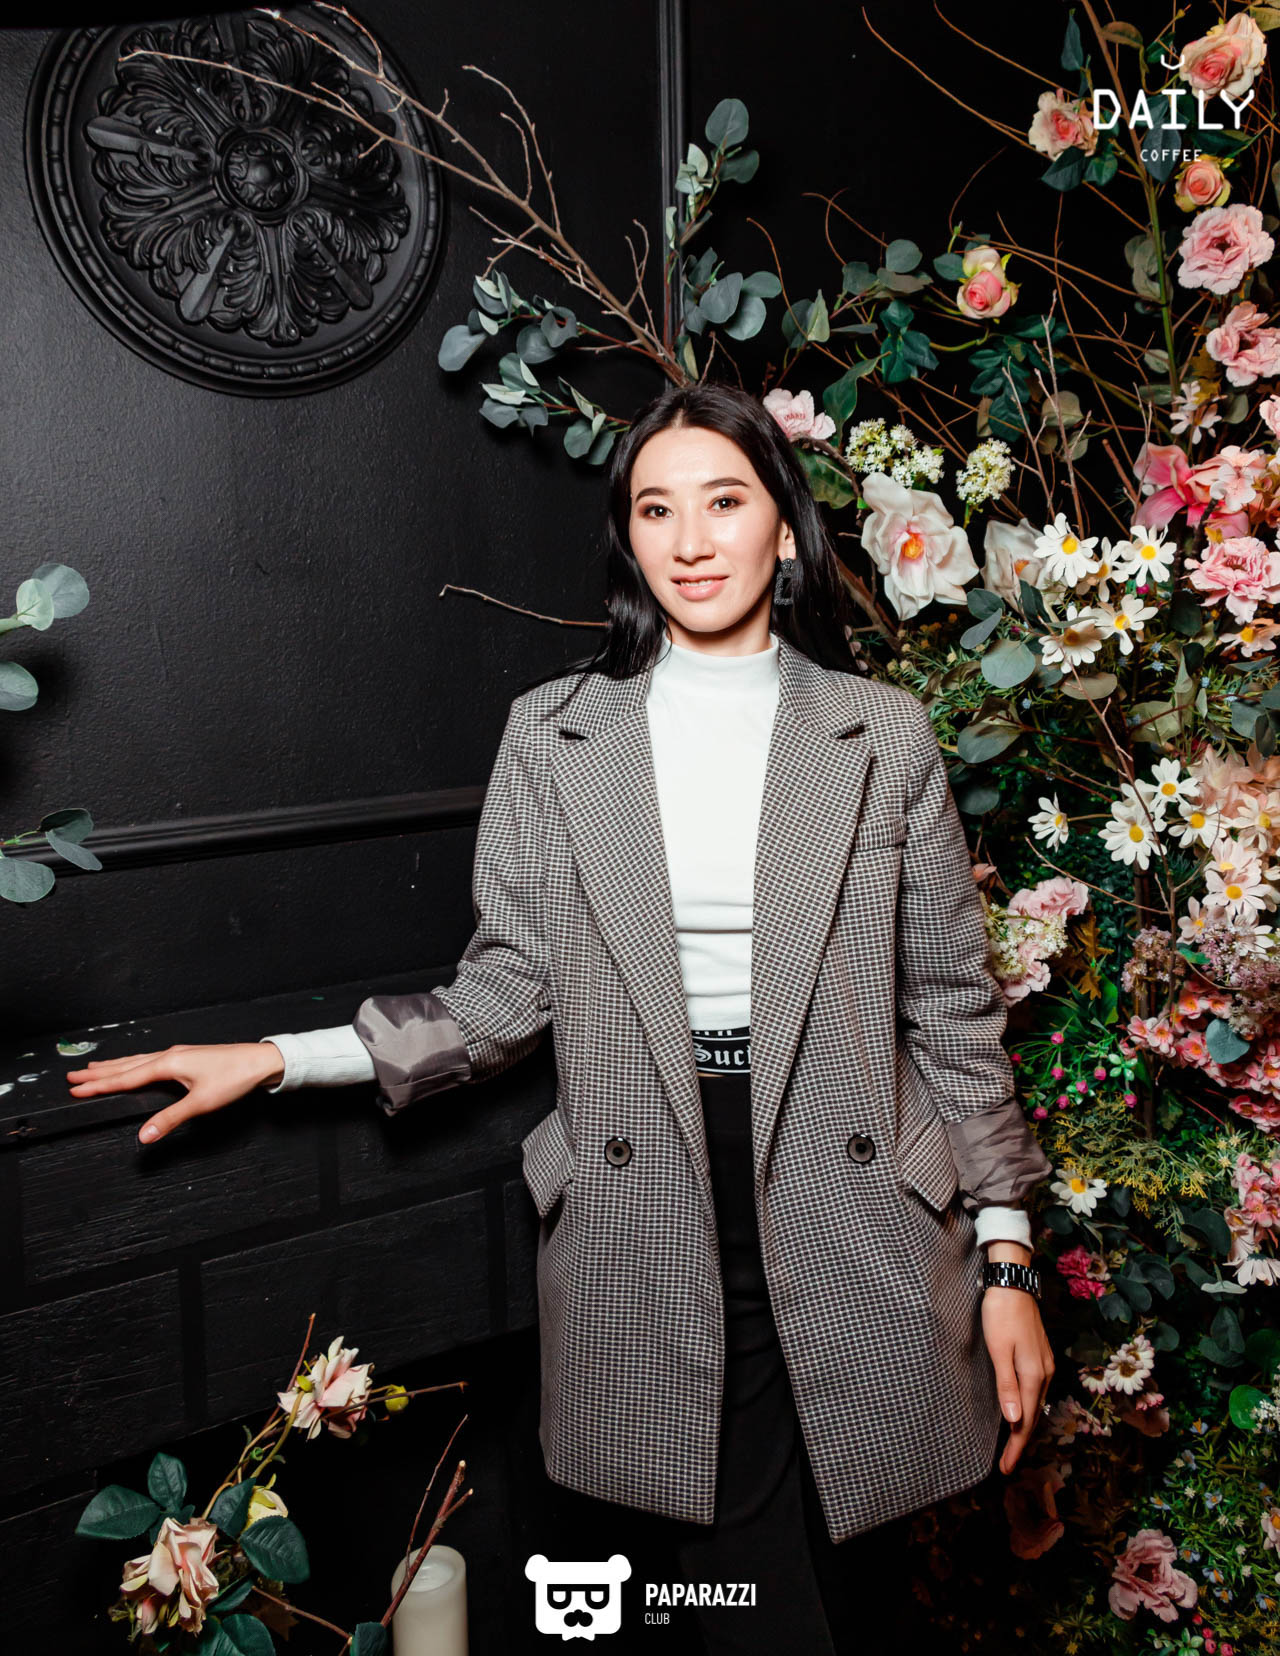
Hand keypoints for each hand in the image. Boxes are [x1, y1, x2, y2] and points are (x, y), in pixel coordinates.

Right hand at [65, 1043, 285, 1143]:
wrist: (260, 1061)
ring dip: (115, 1066)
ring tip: (95, 1069)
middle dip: (99, 1073)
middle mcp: (169, 1055)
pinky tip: (134, 1065)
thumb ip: (169, 1120)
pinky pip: (150, 1059)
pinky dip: (134, 1063)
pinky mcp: (187, 1057)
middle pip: (126, 1066)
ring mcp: (178, 1054)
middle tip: (73, 1076)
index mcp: (168, 1064)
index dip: (99, 1085)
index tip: (75, 1088)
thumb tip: (143, 1136)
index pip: (126, 1078)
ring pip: (137, 1061)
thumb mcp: (200, 1103)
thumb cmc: (234, 1078)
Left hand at [982, 1283, 1054, 1474]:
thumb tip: (1015, 1422)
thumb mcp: (998, 1350)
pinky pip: (1036, 1391)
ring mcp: (1045, 1364)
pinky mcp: (1041, 1356)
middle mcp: (1044, 1373)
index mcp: (1033, 1375)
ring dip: (1025, 1427)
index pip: (1025, 1422)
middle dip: (1020, 1443)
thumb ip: (1006, 1386)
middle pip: (1033, 1417)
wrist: (1013, 1283)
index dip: (1016, 1447)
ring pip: (1036, 1404)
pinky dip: (1028, 1408)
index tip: (1006, 1469)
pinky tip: (1021, 1411)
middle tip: (1007, 1465)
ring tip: (1013, 1445)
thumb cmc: (1001, 1314)